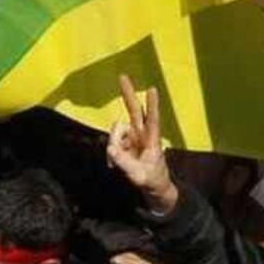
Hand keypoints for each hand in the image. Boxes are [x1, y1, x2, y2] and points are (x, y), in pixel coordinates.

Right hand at [107, 76, 177, 214]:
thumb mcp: (139, 175)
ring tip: (118, 163)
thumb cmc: (151, 179)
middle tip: (123, 75)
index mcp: (152, 139)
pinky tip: (114, 164)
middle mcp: (142, 134)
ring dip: (113, 144)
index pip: (153, 119)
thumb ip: (124, 162)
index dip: (152, 105)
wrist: (152, 187)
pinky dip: (110, 153)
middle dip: (128, 93)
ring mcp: (132, 138)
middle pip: (134, 110)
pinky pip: (111, 143)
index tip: (153, 89)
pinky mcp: (124, 144)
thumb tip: (110, 148)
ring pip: (117, 130)